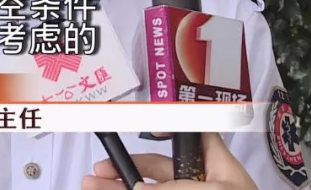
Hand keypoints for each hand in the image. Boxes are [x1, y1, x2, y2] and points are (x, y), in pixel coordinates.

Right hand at [81, 132, 257, 189]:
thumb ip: (176, 188)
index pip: (197, 136)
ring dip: (119, 188)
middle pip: (159, 168)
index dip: (173, 127)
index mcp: (219, 169)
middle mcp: (202, 186)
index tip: (148, 129)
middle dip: (128, 167)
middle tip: (101, 170)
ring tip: (91, 185)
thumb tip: (140, 189)